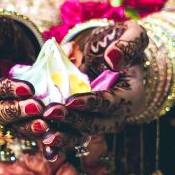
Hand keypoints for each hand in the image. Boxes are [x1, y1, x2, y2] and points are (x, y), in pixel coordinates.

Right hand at [0, 10, 49, 138]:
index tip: (26, 87)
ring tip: (45, 125)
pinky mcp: (0, 126)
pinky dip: (31, 133)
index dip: (2, 89)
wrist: (1, 48)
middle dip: (14, 111)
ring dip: (24, 128)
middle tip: (38, 107)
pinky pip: (14, 133)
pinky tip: (49, 131)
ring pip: (2, 128)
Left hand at [42, 21, 148, 158]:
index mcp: (132, 96)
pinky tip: (42, 141)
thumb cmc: (120, 41)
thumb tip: (113, 60)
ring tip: (44, 135)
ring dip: (64, 137)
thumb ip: (129, 43)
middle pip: (96, 124)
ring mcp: (99, 120)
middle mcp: (117, 114)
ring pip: (83, 134)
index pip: (111, 103)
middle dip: (73, 121)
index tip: (71, 101)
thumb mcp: (131, 33)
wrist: (106, 52)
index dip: (91, 103)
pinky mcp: (83, 120)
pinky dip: (58, 139)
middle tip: (50, 113)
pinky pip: (71, 133)